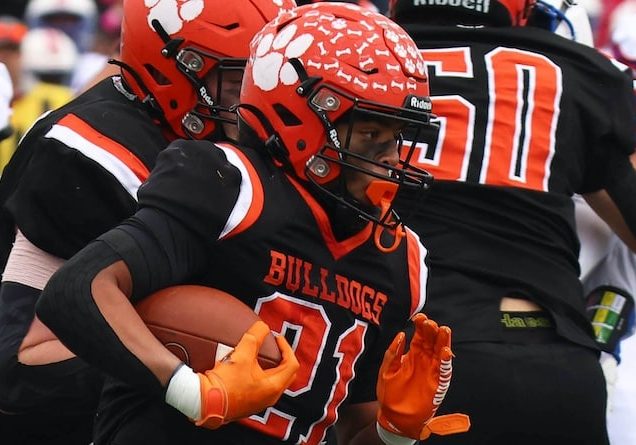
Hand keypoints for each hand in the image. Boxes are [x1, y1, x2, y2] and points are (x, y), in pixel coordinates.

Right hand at [166, 320, 298, 428]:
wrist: (203, 402)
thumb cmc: (224, 382)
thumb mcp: (241, 354)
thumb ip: (255, 337)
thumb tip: (262, 326)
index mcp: (273, 386)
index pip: (291, 364)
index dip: (286, 347)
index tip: (276, 338)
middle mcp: (269, 397)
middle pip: (285, 374)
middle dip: (282, 357)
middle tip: (273, 346)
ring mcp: (258, 403)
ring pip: (272, 381)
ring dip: (269, 366)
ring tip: (258, 355)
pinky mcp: (247, 404)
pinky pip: (260, 387)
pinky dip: (258, 375)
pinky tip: (245, 367)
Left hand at [376, 313, 469, 440]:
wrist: (393, 417)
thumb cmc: (388, 394)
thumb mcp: (386, 370)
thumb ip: (392, 353)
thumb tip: (402, 334)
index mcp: (412, 355)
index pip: (419, 336)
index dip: (420, 326)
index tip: (419, 317)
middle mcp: (423, 361)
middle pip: (431, 341)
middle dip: (432, 331)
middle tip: (430, 323)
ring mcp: (431, 371)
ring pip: (440, 353)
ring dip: (443, 342)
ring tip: (443, 330)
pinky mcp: (437, 384)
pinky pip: (443, 371)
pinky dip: (444, 361)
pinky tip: (445, 351)